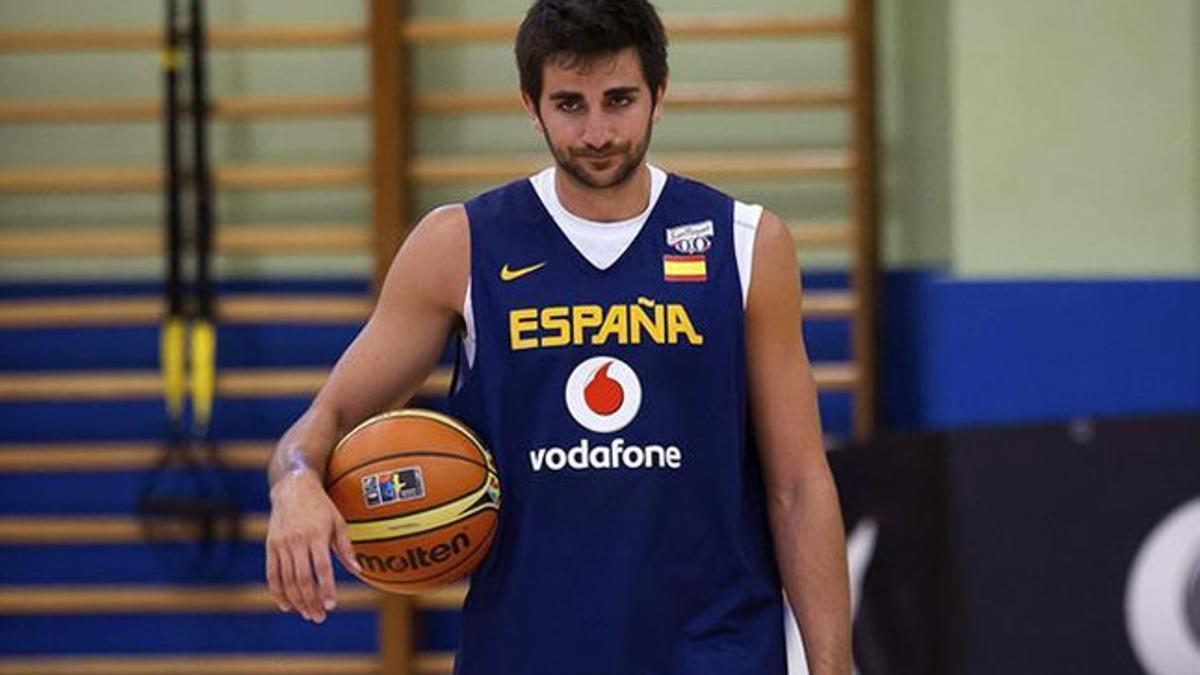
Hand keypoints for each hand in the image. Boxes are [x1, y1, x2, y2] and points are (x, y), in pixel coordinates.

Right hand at [265, 469, 361, 622]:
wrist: (293, 487)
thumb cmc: (321, 505)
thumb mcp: (338, 522)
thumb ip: (346, 547)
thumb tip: (359, 571)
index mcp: (317, 534)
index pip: (321, 568)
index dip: (326, 588)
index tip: (332, 605)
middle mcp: (297, 540)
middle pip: (302, 578)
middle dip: (311, 601)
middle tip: (319, 617)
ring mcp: (281, 544)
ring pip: (286, 579)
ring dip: (296, 600)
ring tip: (307, 614)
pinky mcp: (270, 546)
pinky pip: (271, 573)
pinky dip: (277, 592)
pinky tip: (286, 605)